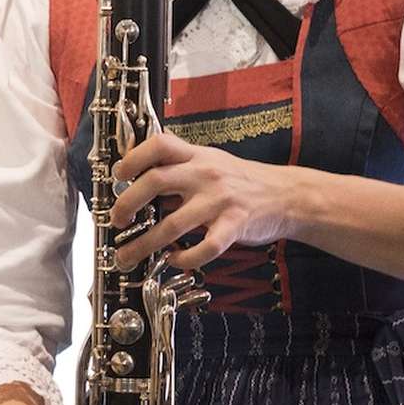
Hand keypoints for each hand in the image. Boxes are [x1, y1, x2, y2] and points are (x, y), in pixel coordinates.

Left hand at [107, 130, 298, 271]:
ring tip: (128, 256)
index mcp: (198, 156)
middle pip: (155, 182)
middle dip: (127, 204)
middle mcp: (206, 174)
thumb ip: (181, 168)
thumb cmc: (243, 182)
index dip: (132, 158)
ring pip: (172, 224)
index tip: (117, 176)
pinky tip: (174, 260)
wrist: (287, 196)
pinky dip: (184, 259)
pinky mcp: (234, 226)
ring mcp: (220, 200)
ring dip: (144, 245)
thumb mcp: (212, 162)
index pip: (159, 144)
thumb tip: (141, 182)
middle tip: (116, 221)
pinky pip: (204, 248)